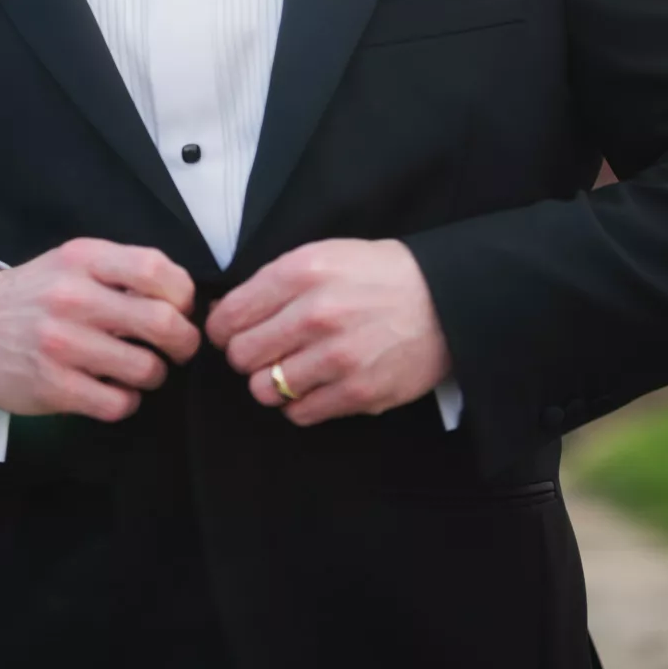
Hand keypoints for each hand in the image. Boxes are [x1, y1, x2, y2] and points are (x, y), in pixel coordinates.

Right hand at [0, 237, 199, 421]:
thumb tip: (182, 298)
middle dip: (184, 342)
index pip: (156, 269)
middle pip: (161, 322)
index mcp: (83, 260)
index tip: (180, 308)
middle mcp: (73, 298)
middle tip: (179, 348)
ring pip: (146, 369)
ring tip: (141, 370)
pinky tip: (115, 392)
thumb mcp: (71, 264)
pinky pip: (117, 403)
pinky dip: (127, 401)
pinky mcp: (53, 386)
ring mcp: (62, 344)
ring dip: (155, 374)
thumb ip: (121, 271)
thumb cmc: (34, 296)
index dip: (182, 294)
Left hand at [204, 237, 451, 425]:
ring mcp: (337, 357)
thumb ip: (272, 282)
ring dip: (272, 383)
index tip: (233, 333)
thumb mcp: (322, 256)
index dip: (224, 330)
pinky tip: (316, 385)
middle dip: (247, 356)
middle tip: (266, 352)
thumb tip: (224, 314)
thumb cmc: (377, 277)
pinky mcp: (358, 392)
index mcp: (301, 273)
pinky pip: (299, 412)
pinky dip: (300, 403)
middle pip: (241, 356)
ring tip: (292, 369)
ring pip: (264, 389)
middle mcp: (316, 314)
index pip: (229, 317)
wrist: (443, 300)